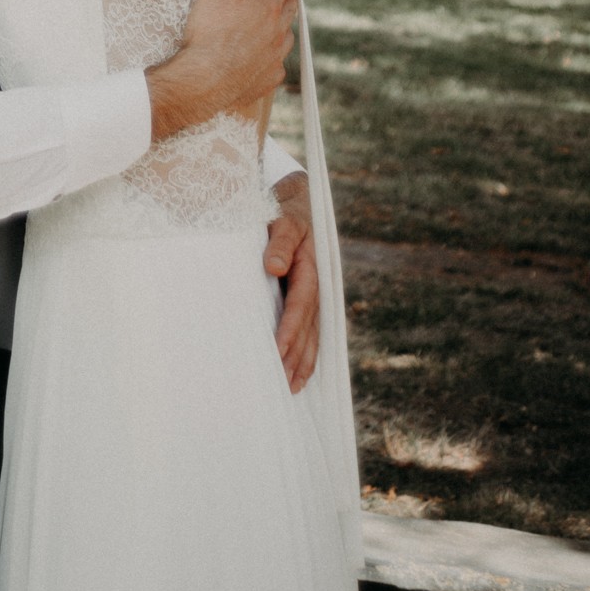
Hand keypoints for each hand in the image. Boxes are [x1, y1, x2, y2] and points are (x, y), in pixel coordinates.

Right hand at [143, 0, 295, 143]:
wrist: (204, 80)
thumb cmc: (209, 32)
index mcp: (269, 7)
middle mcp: (278, 32)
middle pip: (292, 7)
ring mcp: (275, 57)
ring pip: (286, 36)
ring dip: (282, 25)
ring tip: (271, 21)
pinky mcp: (268, 79)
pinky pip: (277, 63)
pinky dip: (272, 54)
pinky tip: (262, 54)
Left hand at [265, 174, 318, 391]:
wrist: (295, 203)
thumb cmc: (283, 212)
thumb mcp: (282, 221)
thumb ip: (280, 242)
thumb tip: (274, 267)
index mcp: (309, 266)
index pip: (300, 304)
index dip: (290, 328)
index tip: (278, 350)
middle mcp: (315, 285)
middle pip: (308, 326)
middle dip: (296, 355)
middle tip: (282, 383)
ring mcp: (314, 295)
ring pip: (312, 334)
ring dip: (303, 361)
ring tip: (291, 388)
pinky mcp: (309, 301)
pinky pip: (310, 332)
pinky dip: (306, 354)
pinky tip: (297, 375)